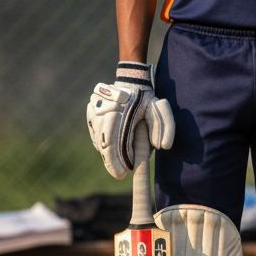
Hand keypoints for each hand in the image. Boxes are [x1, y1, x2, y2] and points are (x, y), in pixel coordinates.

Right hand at [85, 62, 175, 178]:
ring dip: (107, 154)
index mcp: (118, 111)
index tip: (122, 173)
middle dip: (111, 161)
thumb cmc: (147, 99)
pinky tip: (112, 150)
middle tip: (120, 173)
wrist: (131, 81)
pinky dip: (103, 145)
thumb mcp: (160, 110)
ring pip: (98, 140)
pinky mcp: (90, 113)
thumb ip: (165, 127)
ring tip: (117, 163)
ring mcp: (93, 112)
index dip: (116, 161)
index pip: (113, 141)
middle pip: (103, 144)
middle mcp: (101, 111)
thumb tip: (163, 146)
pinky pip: (95, 134)